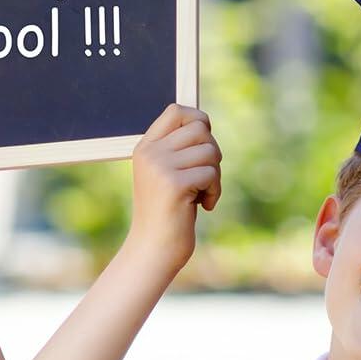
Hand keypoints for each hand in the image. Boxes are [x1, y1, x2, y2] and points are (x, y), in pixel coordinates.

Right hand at [123, 104, 221, 272]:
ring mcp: (160, 168)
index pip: (176, 111)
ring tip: (202, 194)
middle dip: (212, 152)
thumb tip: (204, 123)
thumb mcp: (166, 175)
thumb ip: (179, 150)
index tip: (204, 143)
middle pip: (199, 129)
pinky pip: (211, 173)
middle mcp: (150, 154)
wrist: (154, 249)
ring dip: (215, 175)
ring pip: (209, 151)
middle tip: (205, 176)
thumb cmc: (167, 213)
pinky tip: (204, 206)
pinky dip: (215, 191)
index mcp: (145, 148)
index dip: (198, 120)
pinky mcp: (174, 184)